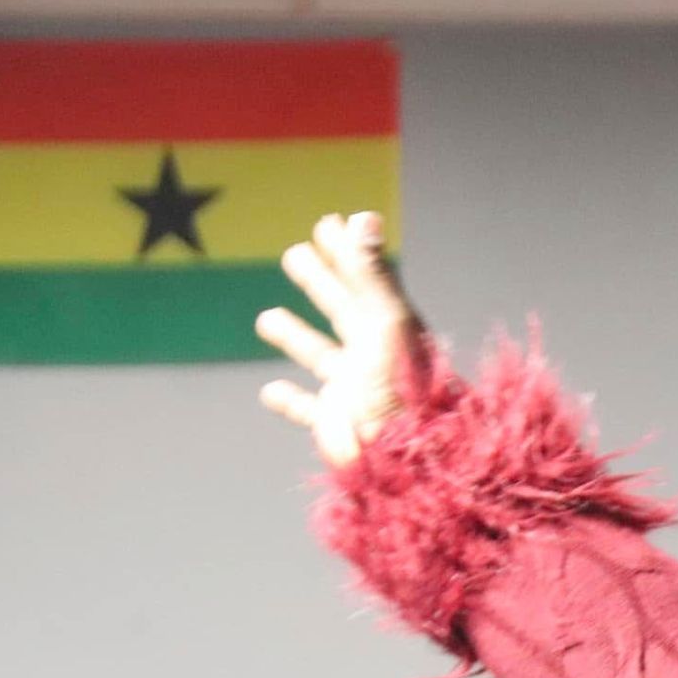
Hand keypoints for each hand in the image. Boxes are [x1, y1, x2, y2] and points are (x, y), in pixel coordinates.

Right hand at [256, 210, 423, 467]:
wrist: (409, 460)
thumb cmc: (405, 390)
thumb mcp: (389, 324)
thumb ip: (373, 274)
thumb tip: (363, 217)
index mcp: (391, 329)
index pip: (366, 279)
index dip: (347, 251)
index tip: (329, 221)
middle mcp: (373, 356)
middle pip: (342, 309)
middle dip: (320, 281)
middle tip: (294, 252)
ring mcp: (354, 390)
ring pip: (320, 355)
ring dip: (295, 336)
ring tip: (267, 316)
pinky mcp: (337, 424)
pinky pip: (309, 409)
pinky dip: (289, 400)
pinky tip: (270, 392)